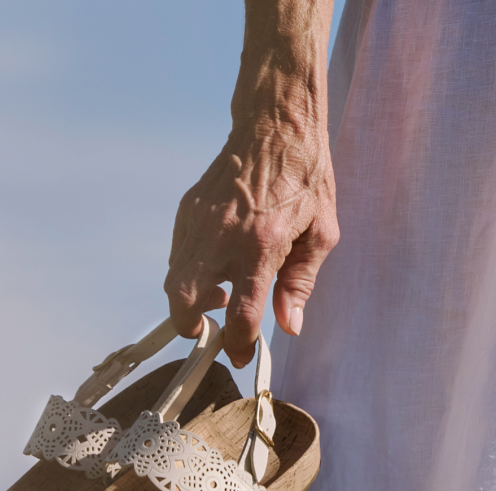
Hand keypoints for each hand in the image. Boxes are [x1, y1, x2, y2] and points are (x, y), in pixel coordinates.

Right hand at [165, 127, 336, 365]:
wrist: (276, 128)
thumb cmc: (307, 180)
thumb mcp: (321, 234)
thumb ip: (300, 283)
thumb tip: (289, 326)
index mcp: (261, 247)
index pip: (240, 314)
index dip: (238, 345)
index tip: (241, 357)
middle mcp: (222, 237)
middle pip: (184, 301)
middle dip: (192, 328)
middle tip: (212, 333)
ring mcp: (199, 222)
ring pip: (174, 279)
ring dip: (189, 301)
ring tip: (220, 296)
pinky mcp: (187, 210)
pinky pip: (178, 254)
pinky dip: (189, 271)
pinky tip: (215, 266)